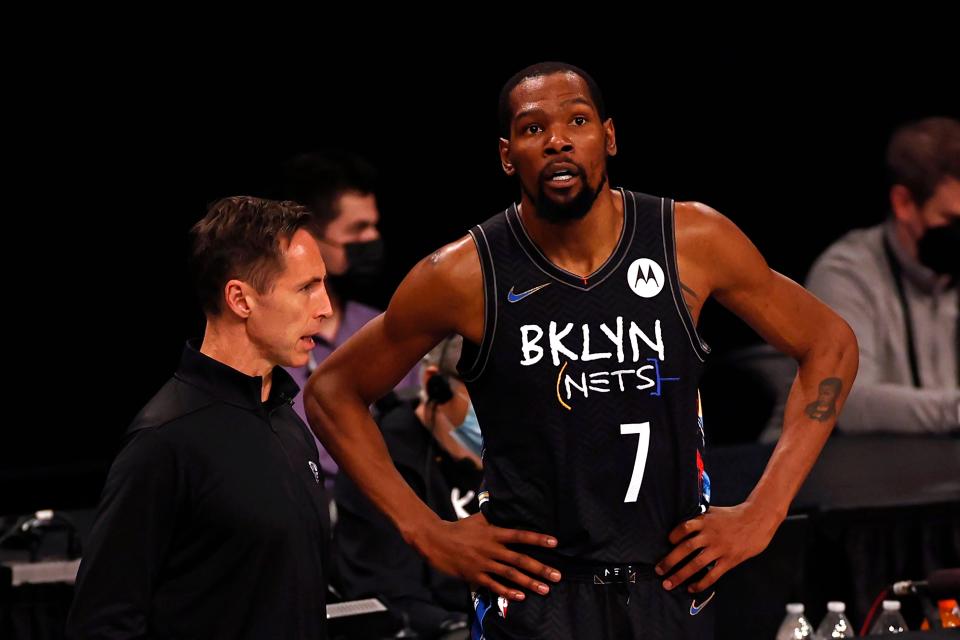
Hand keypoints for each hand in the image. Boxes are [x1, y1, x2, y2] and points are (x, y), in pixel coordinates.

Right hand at [413, 512, 561, 600]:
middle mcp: (491, 549)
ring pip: (510, 575)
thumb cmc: (459, 528)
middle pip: (520, 560)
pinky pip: (494, 586)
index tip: (554, 543)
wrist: (436, 540)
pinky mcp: (474, 576)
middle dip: (540, 568)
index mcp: (493, 533)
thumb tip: (507, 504)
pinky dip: (507, 592)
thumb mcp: (479, 518)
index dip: (537, 539)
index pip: (519, 535)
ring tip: (545, 588)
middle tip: (557, 575)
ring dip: (529, 583)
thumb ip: (494, 515)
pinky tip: (520, 596)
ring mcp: (483, 563)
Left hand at [655, 504, 780, 592]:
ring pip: (696, 564)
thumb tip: (681, 525)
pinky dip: (701, 583)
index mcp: (705, 520)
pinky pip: (712, 574)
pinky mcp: (730, 560)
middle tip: (658, 570)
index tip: (666, 543)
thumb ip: (699, 517)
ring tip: (668, 583)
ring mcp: (720, 548)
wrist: (758, 519)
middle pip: (686, 548)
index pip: (684, 527)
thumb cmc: (733, 515)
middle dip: (670, 560)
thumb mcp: (714, 511)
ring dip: (680, 575)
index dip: (673, 535)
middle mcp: (710, 534)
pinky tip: (691, 589)